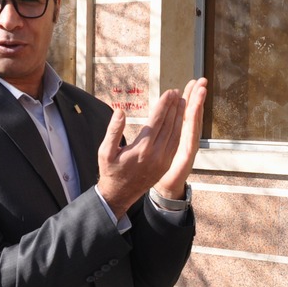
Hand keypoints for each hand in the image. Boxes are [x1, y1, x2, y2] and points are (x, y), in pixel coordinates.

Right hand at [94, 79, 203, 214]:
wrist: (119, 195)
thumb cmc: (110, 171)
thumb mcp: (105, 151)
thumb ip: (113, 130)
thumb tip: (120, 111)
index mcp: (142, 148)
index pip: (157, 120)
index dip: (164, 104)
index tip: (170, 92)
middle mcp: (156, 154)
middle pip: (169, 125)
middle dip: (174, 107)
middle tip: (178, 92)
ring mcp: (163, 160)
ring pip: (176, 134)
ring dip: (180, 117)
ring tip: (182, 102)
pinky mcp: (166, 165)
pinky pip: (176, 144)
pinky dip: (179, 130)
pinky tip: (180, 121)